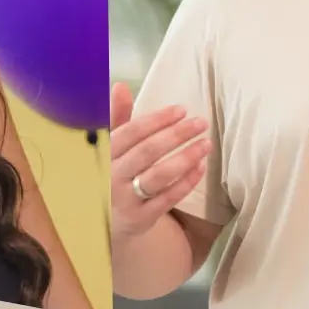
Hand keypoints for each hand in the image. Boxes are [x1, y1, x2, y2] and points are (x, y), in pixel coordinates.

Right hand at [108, 84, 210, 240]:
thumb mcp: (108, 148)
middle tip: (201, 123)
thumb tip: (120, 86)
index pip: (130, 133)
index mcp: (102, 155)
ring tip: (206, 144)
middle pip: (147, 152)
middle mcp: (110, 177)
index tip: (181, 110)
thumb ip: (117, 119)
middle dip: (177, 135)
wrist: (101, 222)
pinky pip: (168, 199)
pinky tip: (201, 168)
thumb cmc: (110, 175)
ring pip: (159, 175)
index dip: (157, 120)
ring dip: (186, 158)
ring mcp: (125, 200)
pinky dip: (186, 182)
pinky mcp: (140, 219)